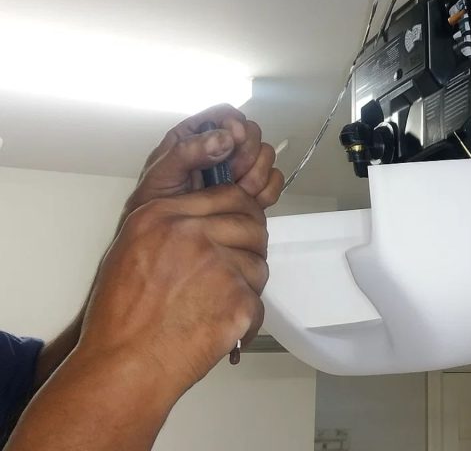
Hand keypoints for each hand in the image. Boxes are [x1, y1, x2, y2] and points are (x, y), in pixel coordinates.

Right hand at [79, 185, 269, 394]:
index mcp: (162, 215)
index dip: (243, 212)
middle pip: (252, 225)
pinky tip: (220, 327)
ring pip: (259, 264)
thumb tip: (214, 216)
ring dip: (247, 284)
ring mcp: (218, 266)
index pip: (229, 194)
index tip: (242, 227)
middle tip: (236, 269)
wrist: (124, 366)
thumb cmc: (121, 317)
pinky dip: (246, 319)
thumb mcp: (132, 248)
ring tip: (216, 305)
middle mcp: (192, 234)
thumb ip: (173, 223)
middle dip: (251, 246)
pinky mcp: (238, 300)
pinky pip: (259, 302)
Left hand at [121, 105, 283, 227]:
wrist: (163, 246)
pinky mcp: (253, 191)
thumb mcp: (161, 174)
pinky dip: (266, 191)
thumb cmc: (153, 206)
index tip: (233, 141)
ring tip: (234, 193)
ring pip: (266, 156)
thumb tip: (226, 138)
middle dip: (245, 155)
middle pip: (252, 133)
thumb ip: (188, 151)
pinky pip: (274, 181)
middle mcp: (220, 148)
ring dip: (255, 175)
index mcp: (196, 136)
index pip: (226, 114)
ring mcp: (239, 170)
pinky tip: (248, 201)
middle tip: (229, 176)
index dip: (235, 124)